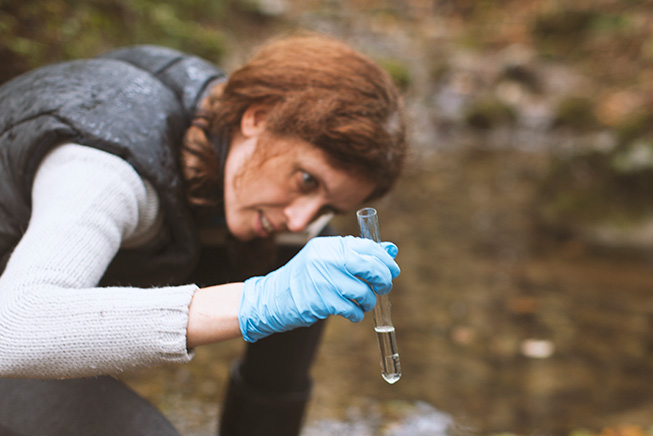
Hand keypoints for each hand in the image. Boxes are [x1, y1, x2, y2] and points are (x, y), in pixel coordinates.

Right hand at [238, 236, 399, 341]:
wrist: (272, 298)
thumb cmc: (304, 279)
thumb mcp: (327, 260)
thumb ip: (357, 255)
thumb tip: (391, 250)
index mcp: (329, 245)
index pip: (367, 247)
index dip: (385, 259)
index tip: (392, 270)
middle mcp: (327, 259)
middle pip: (370, 267)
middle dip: (383, 280)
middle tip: (384, 288)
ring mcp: (324, 280)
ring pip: (364, 291)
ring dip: (369, 300)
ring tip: (363, 303)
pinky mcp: (321, 301)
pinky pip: (352, 309)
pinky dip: (356, 313)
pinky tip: (352, 313)